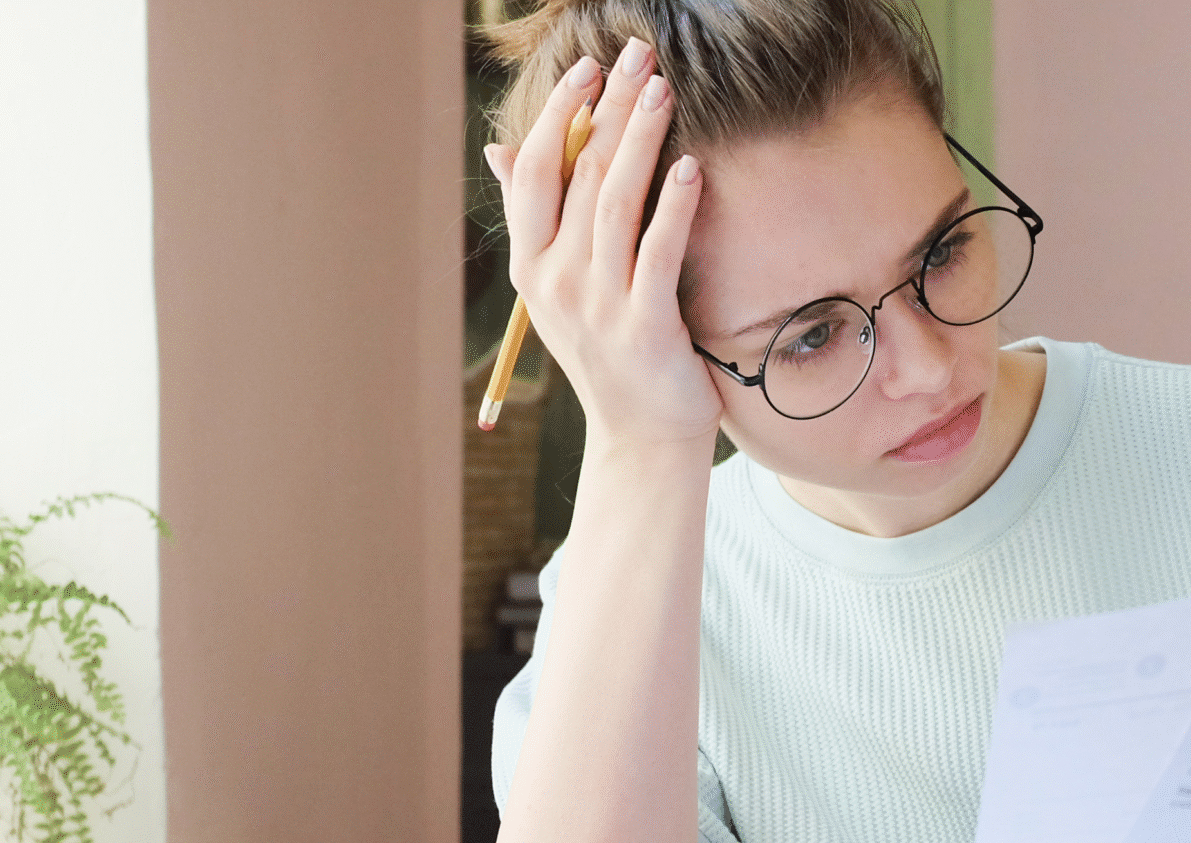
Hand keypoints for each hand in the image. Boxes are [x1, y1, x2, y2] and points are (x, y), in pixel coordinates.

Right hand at [484, 38, 721, 448]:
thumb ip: (534, 216)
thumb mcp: (558, 285)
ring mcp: (598, 305)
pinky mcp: (645, 327)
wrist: (642, 436)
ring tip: (665, 92)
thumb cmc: (610, 350)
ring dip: (641, 141)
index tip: (589, 68)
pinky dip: (674, 207)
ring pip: (615, 204)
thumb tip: (500, 150)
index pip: (536, 171)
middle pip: (579, 175)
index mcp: (531, 264)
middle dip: (609, 110)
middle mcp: (555, 280)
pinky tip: (691, 167)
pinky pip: (658, 253)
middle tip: (639, 57)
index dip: (560, 114)